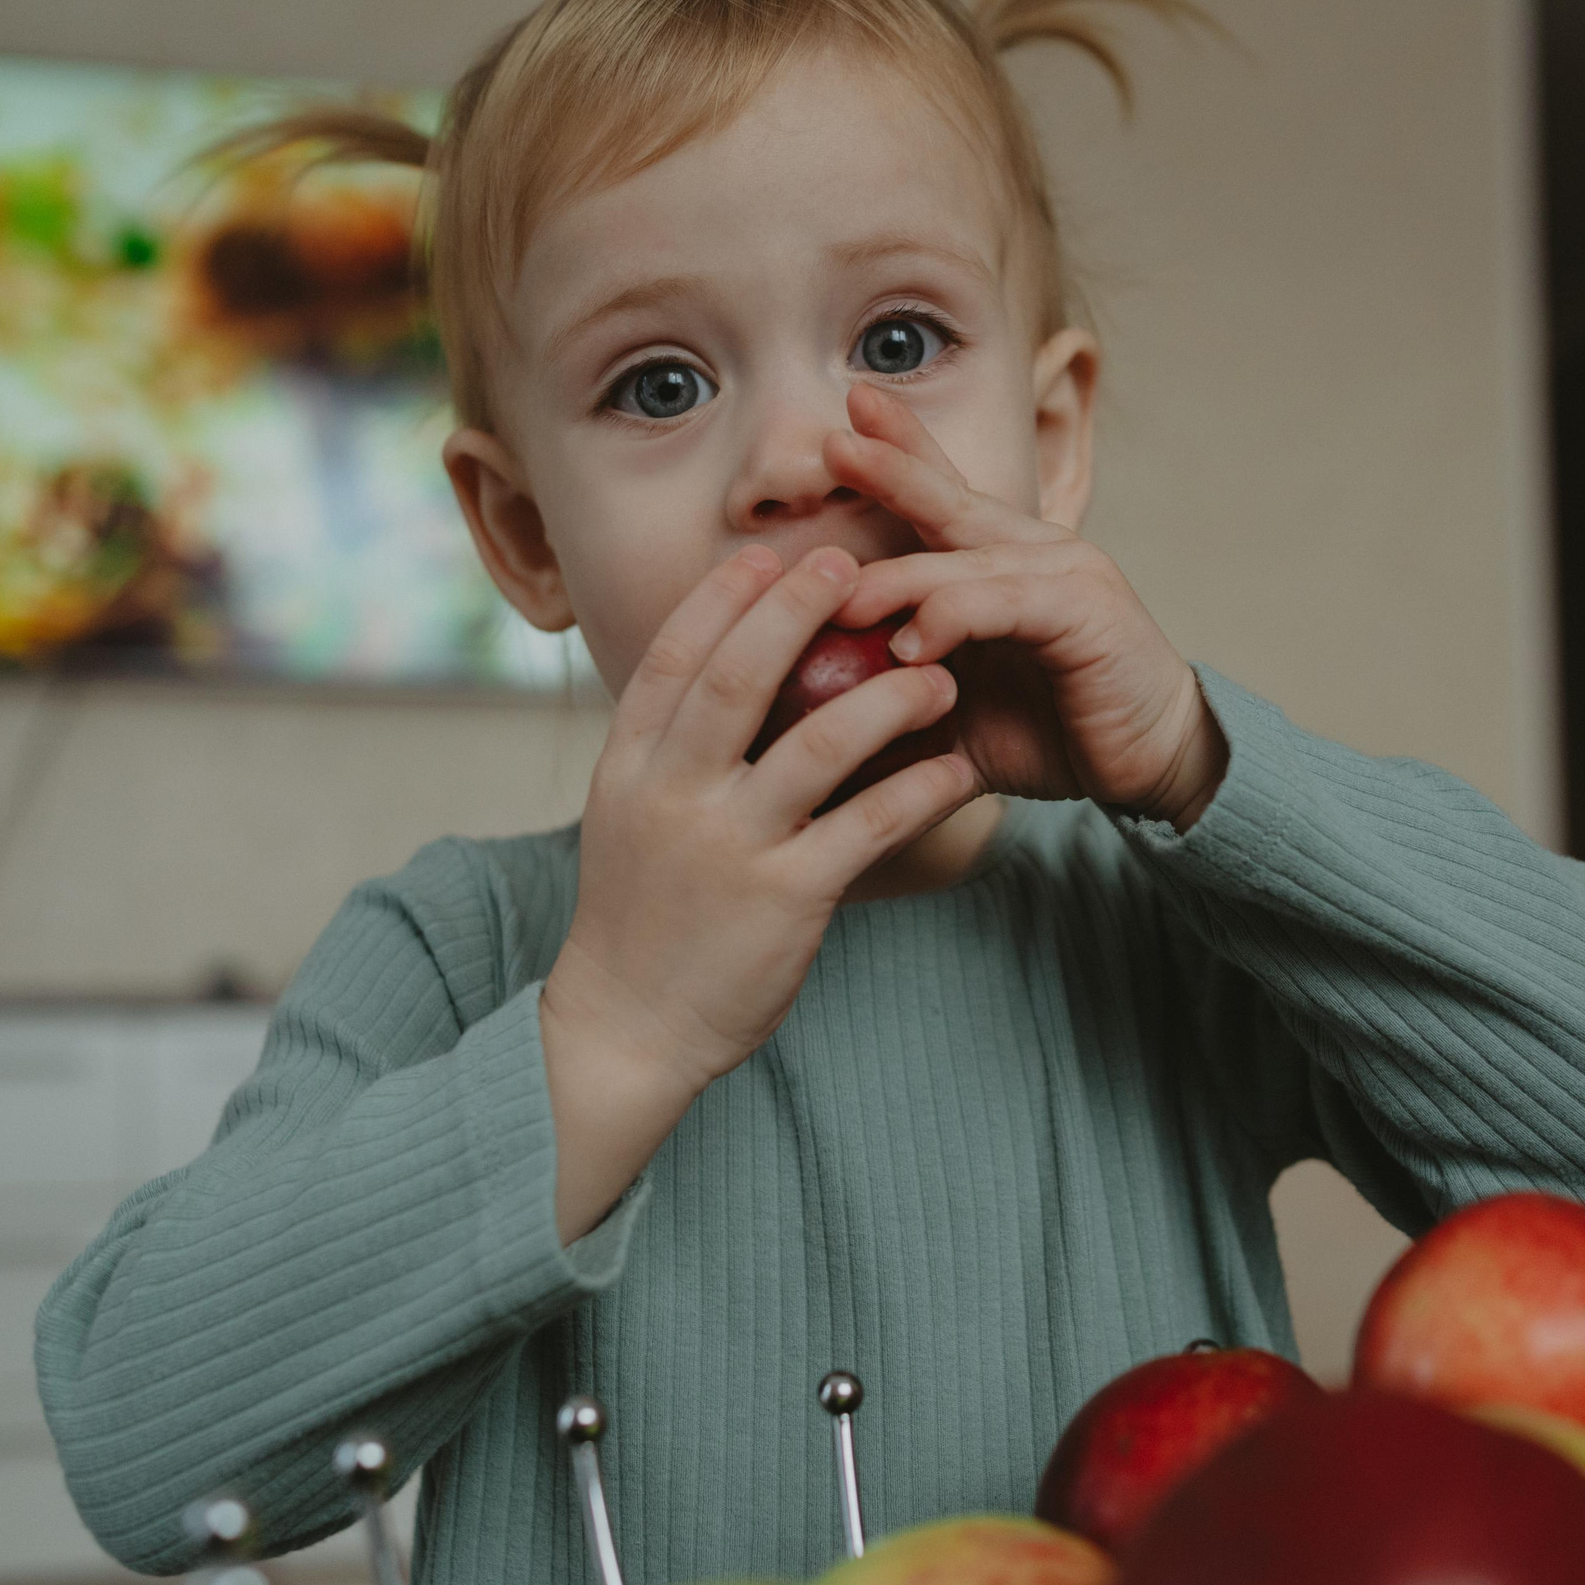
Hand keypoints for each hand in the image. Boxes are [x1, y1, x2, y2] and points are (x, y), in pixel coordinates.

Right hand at [540, 544, 975, 1238]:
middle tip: (849, 563)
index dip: (720, 600)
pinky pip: (868, 826)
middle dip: (794, 609)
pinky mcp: (786, 900)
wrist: (626, 1030)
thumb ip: (670, 752)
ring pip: (816, 743)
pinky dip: (920, 789)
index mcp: (629, 769)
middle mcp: (671, 797)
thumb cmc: (640, 920)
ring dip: (884, 696)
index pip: (672, 660)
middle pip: (736, 678)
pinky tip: (959, 767)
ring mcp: (728, 847)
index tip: (765, 554)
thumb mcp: (630, 820)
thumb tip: (719, 679)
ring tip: (938, 670)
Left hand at [826, 385, 1227, 831]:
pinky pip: (1003, 604)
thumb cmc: (1054, 732)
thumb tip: (808, 702)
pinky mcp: (1085, 610)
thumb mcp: (955, 709)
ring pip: (964, 561)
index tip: (844, 424)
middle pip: (951, 500)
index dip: (898, 454)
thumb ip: (894, 692)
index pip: (943, 495)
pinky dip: (951, 620)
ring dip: (899, 578)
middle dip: (891, 467)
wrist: (1153, 764)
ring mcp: (1065, 572)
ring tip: (842, 599)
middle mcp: (1035, 551)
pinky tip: (911, 646)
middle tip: (833, 443)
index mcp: (1002, 562)